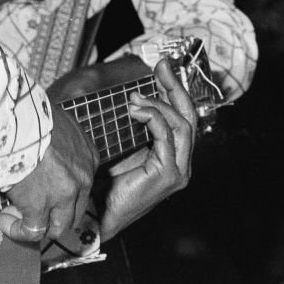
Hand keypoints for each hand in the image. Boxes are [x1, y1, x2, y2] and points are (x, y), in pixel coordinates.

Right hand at [0, 107, 97, 254]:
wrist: (13, 117)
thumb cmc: (29, 113)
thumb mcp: (58, 122)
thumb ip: (59, 140)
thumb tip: (42, 147)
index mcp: (89, 157)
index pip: (82, 186)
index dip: (63, 194)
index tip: (42, 190)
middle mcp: (82, 179)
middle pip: (75, 211)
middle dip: (56, 215)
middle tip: (33, 210)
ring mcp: (63, 195)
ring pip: (60, 227)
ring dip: (41, 227)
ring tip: (17, 218)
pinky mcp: (40, 205)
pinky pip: (34, 231)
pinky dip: (18, 231)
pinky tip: (3, 221)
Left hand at [93, 59, 197, 240]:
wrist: (95, 215)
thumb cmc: (104, 184)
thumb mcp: (122, 147)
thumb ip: (135, 128)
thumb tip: (133, 98)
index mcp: (173, 157)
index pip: (182, 118)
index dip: (175, 91)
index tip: (162, 69)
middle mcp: (182, 164)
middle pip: (188, 117)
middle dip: (175, 88)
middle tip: (162, 67)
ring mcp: (178, 171)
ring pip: (181, 125)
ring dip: (159, 104)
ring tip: (136, 96)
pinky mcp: (168, 175)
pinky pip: (166, 136)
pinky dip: (152, 118)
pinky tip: (134, 111)